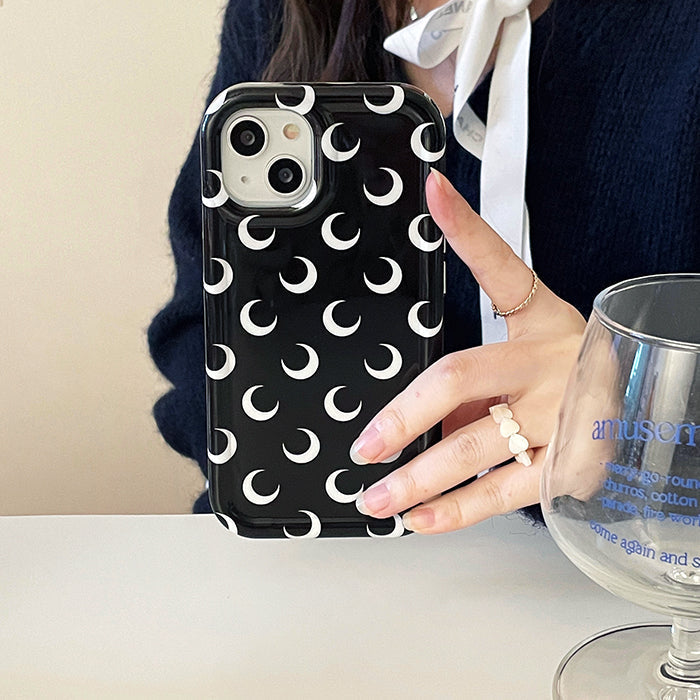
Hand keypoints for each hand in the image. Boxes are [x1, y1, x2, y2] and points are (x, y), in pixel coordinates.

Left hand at [351, 169, 586, 532]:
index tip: (433, 191)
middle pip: (462, 377)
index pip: (500, 267)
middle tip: (365, 445)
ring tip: (376, 498)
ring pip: (477, 445)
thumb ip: (474, 382)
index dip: (466, 228)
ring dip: (420, 477)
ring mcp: (558, 415)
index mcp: (540, 319)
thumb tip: (419, 425)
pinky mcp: (569, 464)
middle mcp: (547, 361)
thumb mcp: (528, 355)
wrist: (642, 409)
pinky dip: (459, 510)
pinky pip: (505, 491)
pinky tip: (422, 520)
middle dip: (403, 415)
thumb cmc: (566, 375)